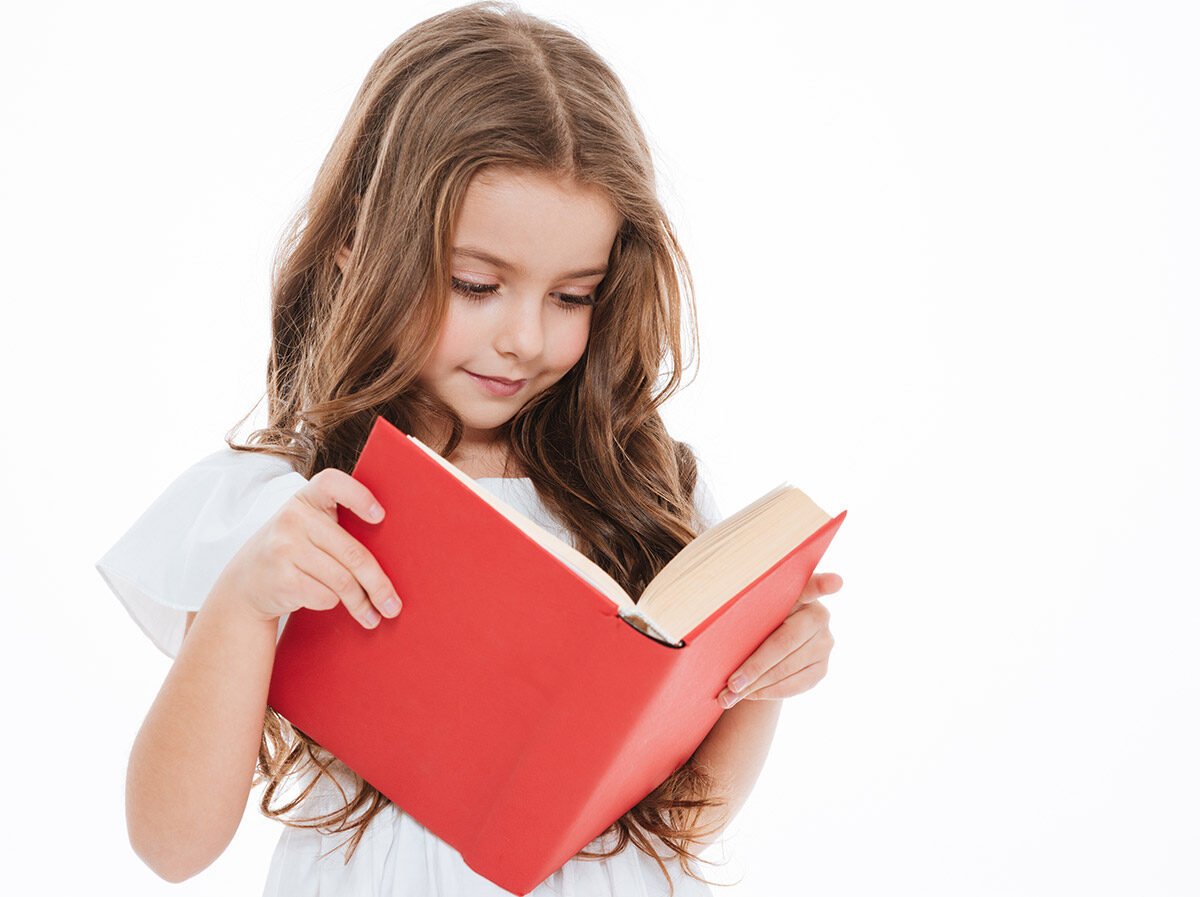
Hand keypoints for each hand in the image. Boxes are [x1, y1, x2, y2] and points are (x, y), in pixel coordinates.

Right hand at [211, 467, 401, 629]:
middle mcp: (293, 518)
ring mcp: (284, 548)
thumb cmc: (291, 553)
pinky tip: (330, 604)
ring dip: (362, 603)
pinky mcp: (281, 578)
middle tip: (393, 605)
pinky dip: (333, 604)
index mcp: (305, 499)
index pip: (333, 483)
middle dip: (378, 584)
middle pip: (353, 553)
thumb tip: (393, 550)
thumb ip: (335, 526)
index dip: (359, 496)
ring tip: (374, 616)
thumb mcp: (305, 528)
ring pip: (342, 581)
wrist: (243, 584)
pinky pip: (325, 596)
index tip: (380, 517)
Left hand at [717, 571, 842, 708]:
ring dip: (757, 685)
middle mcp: (819, 616)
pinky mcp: (822, 667)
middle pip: (786, 643)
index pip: (813, 586)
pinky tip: (750, 694)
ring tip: (730, 696)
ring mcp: (825, 643)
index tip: (836, 581)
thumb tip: (713, 617)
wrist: (766, 638)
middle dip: (755, 667)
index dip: (825, 584)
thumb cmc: (752, 618)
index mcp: (800, 593)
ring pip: (789, 669)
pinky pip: (796, 685)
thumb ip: (746, 608)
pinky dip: (770, 692)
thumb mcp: (750, 608)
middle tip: (730, 684)